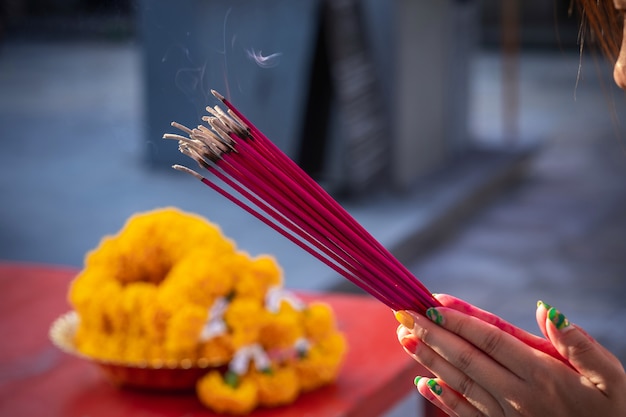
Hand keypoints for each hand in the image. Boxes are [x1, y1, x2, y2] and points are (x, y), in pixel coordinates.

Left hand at [395, 295, 625, 416]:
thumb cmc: (612, 410)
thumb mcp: (609, 376)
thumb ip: (578, 344)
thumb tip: (547, 310)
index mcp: (543, 375)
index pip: (491, 340)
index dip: (458, 319)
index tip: (431, 302)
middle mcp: (519, 395)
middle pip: (466, 358)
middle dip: (432, 333)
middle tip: (403, 313)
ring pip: (459, 383)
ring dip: (428, 359)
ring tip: (404, 338)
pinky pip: (466, 414)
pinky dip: (442, 398)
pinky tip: (422, 384)